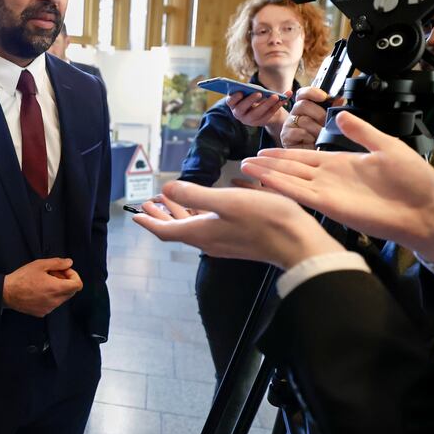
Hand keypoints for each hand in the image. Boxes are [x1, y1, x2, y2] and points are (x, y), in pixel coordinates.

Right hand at [2, 258, 82, 317]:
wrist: (7, 293)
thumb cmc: (22, 278)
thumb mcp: (40, 265)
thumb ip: (57, 263)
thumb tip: (69, 263)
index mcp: (56, 288)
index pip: (78, 285)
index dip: (73, 275)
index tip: (64, 271)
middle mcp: (55, 301)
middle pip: (71, 291)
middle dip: (65, 280)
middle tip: (52, 273)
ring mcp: (49, 308)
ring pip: (62, 298)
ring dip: (57, 288)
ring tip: (43, 281)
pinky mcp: (42, 313)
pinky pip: (52, 304)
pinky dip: (50, 296)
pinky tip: (38, 290)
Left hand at [132, 183, 343, 268]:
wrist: (297, 243)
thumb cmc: (264, 220)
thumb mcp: (226, 201)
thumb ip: (194, 196)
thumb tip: (166, 189)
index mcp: (201, 233)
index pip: (166, 230)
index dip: (150, 221)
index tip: (136, 214)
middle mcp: (208, 241)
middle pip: (177, 229)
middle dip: (161, 215)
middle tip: (148, 203)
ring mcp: (223, 242)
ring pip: (193, 227)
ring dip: (179, 214)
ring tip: (168, 201)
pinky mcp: (237, 240)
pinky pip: (209, 227)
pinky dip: (199, 216)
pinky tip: (204, 205)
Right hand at [226, 90, 290, 130]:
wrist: (263, 108)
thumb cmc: (254, 95)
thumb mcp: (251, 91)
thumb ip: (252, 89)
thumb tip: (258, 89)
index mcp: (233, 104)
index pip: (230, 101)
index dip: (234, 97)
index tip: (240, 92)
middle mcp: (238, 113)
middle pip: (242, 108)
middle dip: (250, 100)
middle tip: (259, 93)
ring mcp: (248, 120)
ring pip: (256, 114)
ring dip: (266, 104)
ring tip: (275, 96)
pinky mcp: (260, 122)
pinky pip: (268, 115)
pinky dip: (277, 106)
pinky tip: (284, 99)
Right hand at [241, 111, 433, 261]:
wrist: (424, 210)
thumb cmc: (414, 181)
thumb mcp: (387, 146)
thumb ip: (362, 132)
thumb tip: (340, 114)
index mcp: (341, 163)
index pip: (304, 157)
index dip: (283, 154)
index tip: (263, 151)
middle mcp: (329, 178)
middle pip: (291, 168)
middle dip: (268, 164)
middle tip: (245, 161)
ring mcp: (327, 192)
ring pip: (289, 180)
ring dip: (267, 174)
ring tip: (245, 168)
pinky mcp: (329, 206)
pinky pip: (299, 193)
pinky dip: (280, 186)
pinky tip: (264, 180)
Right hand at [279, 87, 342, 149]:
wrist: (311, 159)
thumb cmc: (319, 139)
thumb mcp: (328, 122)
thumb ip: (332, 109)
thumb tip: (339, 99)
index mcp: (304, 107)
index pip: (303, 93)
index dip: (312, 92)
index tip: (324, 97)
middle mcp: (295, 113)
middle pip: (303, 104)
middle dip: (319, 114)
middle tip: (326, 124)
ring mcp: (289, 124)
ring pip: (304, 120)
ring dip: (317, 129)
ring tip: (321, 136)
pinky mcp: (286, 136)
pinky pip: (300, 132)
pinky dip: (309, 138)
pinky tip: (313, 142)